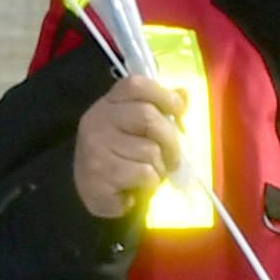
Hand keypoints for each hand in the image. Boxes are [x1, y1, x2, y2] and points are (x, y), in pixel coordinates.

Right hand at [72, 71, 188, 219]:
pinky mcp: (99, 174)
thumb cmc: (123, 159)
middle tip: (173, 157)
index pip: (136, 85)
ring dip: (160, 166)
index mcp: (109, 104)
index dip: (163, 95)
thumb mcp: (137, 130)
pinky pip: (144, 173)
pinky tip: (139, 186)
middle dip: (170, 140)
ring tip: (151, 173)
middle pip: (147, 116)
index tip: (179, 110)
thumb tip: (184, 93)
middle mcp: (97, 120)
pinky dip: (151, 183)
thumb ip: (158, 110)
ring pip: (149, 149)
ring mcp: (95, 147)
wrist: (96, 195)